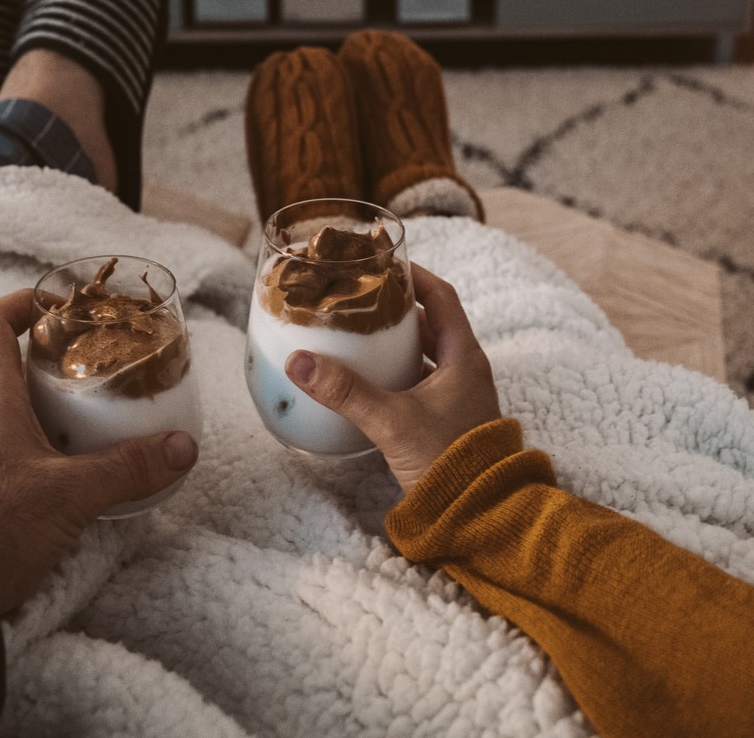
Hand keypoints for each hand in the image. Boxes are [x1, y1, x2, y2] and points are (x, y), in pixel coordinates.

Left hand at [0, 290, 198, 614]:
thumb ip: (127, 468)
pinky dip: (36, 443)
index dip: (25, 303)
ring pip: (6, 405)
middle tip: (95, 364)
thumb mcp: (69, 495)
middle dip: (52, 359)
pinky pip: (3, 445)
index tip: (63, 306)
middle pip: (5, 361)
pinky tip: (68, 466)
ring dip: (45, 404)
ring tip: (91, 414)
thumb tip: (181, 447)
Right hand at [286, 264, 500, 490]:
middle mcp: (465, 371)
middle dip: (396, 309)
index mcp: (464, 357)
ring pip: (425, 354)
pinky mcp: (445, 421)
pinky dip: (396, 372)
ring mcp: (457, 397)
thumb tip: (301, 362)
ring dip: (396, 341)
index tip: (384, 264)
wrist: (480, 519)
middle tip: (361, 297)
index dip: (414, 275)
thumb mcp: (392, 422)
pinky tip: (367, 379)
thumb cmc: (449, 463)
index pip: (441, 296)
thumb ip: (346, 392)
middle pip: (430, 323)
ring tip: (358, 332)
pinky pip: (419, 381)